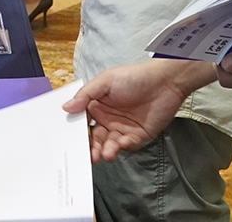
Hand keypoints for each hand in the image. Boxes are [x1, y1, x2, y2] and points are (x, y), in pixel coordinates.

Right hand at [63, 61, 214, 161]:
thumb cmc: (135, 77)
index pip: (83, 123)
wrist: (165, 82)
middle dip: (91, 148)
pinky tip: (121, 143)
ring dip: (105, 151)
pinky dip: (123, 146)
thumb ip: (86, 94)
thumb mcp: (106, 80)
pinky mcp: (137, 136)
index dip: (77, 132)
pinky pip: (127, 145)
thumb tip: (66, 107)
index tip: (71, 141)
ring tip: (105, 154)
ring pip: (109, 145)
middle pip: (95, 138)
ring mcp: (122, 129)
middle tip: (88, 155)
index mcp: (97, 105)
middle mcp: (108, 119)